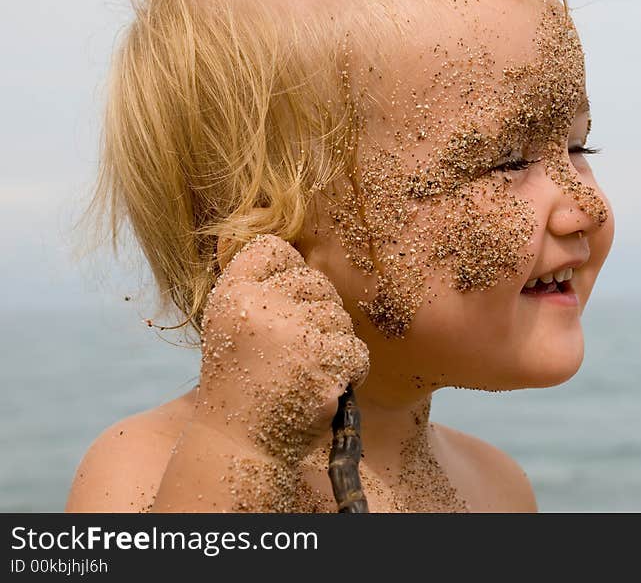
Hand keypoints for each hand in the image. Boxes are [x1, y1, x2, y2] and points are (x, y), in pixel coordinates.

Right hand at [152, 234, 368, 511]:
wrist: (240, 445)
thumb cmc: (243, 382)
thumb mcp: (231, 325)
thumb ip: (258, 288)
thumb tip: (299, 251)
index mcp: (232, 293)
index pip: (273, 248)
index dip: (287, 271)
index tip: (282, 302)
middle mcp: (259, 306)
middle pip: (315, 280)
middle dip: (315, 312)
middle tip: (294, 350)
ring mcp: (293, 334)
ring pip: (339, 316)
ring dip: (332, 344)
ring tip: (303, 372)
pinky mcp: (323, 362)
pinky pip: (356, 349)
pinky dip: (348, 370)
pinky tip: (322, 386)